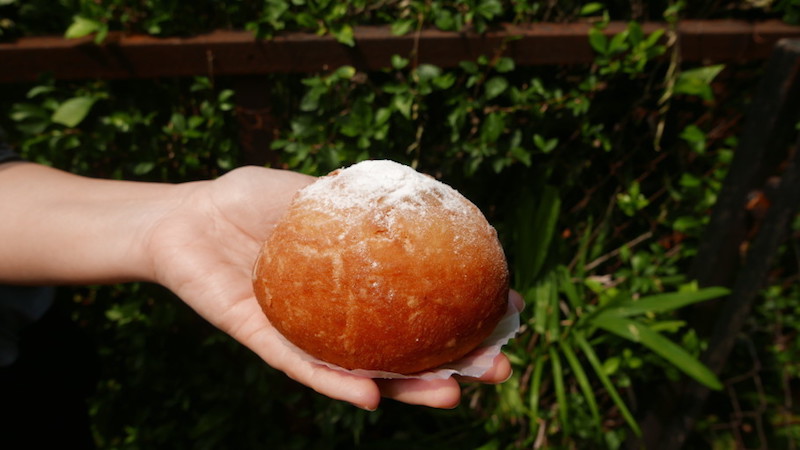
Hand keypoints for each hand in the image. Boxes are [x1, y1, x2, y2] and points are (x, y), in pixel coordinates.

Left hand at [144, 166, 520, 409]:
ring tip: (452, 395)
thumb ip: (357, 203)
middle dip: (454, 363)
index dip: (464, 312)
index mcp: (356, 283)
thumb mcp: (313, 191)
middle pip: (404, 349)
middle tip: (499, 369)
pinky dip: (336, 385)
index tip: (509, 312)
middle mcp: (338, 317)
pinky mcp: (264, 340)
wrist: (185, 217)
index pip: (418, 303)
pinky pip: (304, 367)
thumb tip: (422, 201)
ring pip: (364, 372)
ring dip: (408, 389)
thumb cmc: (249, 201)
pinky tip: (372, 399)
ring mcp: (304, 334)